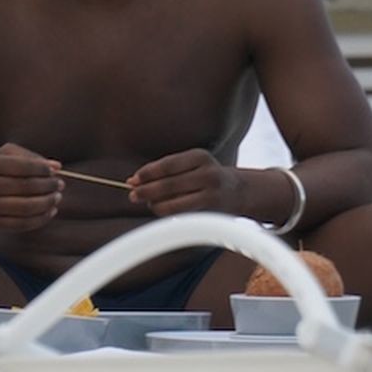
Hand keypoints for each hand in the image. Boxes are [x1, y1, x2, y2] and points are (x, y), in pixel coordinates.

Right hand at [0, 144, 62, 231]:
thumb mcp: (2, 156)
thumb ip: (29, 157)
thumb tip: (56, 166)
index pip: (21, 165)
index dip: (42, 169)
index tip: (54, 170)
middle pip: (25, 187)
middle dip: (48, 186)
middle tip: (59, 185)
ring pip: (25, 207)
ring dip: (47, 203)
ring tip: (56, 197)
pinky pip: (21, 224)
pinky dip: (40, 219)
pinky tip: (50, 211)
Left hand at [125, 149, 247, 218]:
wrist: (238, 190)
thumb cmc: (205, 175)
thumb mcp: (191, 164)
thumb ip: (164, 170)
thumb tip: (133, 180)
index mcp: (200, 157)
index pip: (167, 165)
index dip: (148, 173)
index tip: (133, 180)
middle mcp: (208, 174)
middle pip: (169, 184)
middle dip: (147, 191)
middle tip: (133, 195)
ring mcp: (211, 194)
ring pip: (174, 204)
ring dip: (156, 205)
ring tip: (149, 203)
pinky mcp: (211, 212)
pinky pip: (182, 215)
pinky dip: (168, 214)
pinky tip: (162, 210)